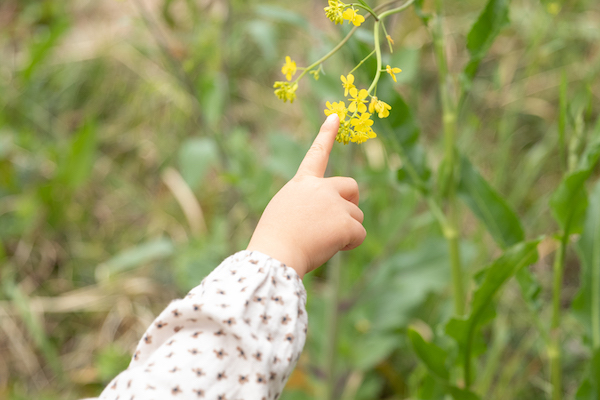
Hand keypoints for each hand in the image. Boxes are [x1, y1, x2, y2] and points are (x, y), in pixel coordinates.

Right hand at [247, 114, 365, 277]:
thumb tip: (327, 221)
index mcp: (302, 183)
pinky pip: (359, 234)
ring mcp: (335, 203)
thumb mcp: (285, 213)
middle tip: (341, 220)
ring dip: (346, 229)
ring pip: (356, 215)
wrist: (275, 253)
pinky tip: (332, 248)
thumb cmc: (274, 239)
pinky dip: (350, 244)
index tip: (335, 116)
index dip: (326, 135)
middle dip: (352, 202)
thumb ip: (307, 206)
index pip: (316, 154)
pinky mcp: (345, 222)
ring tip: (322, 241)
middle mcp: (321, 188)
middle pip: (351, 187)